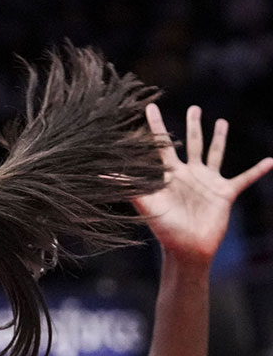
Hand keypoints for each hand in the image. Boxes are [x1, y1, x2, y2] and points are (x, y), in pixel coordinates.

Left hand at [133, 104, 272, 264]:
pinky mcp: (225, 193)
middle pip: (191, 143)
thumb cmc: (163, 228)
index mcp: (170, 174)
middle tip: (194, 107)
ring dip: (219, 138)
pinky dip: (257, 170)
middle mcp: (189, 174)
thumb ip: (126, 187)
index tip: (150, 107)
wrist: (186, 248)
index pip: (161, 145)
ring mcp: (208, 182)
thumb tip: (99, 174)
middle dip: (193, 125)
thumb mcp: (145, 204)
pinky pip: (244, 178)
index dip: (156, 126)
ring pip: (215, 154)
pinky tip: (270, 161)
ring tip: (221, 121)